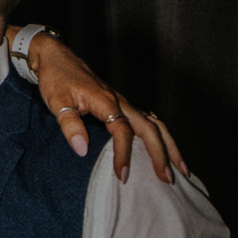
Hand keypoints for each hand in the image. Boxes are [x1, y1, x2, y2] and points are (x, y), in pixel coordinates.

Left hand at [25, 31, 186, 183]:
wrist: (57, 58)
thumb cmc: (56, 79)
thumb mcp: (57, 102)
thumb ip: (70, 125)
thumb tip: (82, 149)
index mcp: (107, 102)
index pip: (122, 132)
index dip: (124, 154)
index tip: (122, 176)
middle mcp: (121, 102)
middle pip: (150, 129)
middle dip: (161, 154)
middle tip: (168, 179)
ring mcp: (124, 104)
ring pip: (155, 125)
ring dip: (169, 147)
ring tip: (181, 169)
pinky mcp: (122, 106)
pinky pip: (147, 124)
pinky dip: (160, 139)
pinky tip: (163, 153)